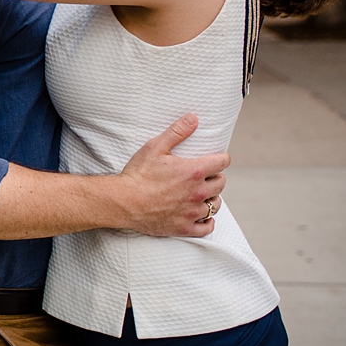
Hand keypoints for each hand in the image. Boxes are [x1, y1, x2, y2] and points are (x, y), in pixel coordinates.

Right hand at [117, 114, 226, 237]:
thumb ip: (176, 132)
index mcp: (194, 171)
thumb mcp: (154, 147)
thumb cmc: (138, 174)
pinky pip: (207, 227)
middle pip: (221, 183)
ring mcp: (192, 212)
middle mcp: (198, 192)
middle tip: (203, 176)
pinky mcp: (184, 227)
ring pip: (215, 205)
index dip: (220, 158)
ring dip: (210, 198)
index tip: (214, 159)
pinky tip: (200, 215)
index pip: (223, 162)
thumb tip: (193, 118)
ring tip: (199, 194)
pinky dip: (207, 221)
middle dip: (214, 177)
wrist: (123, 202)